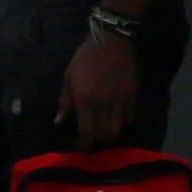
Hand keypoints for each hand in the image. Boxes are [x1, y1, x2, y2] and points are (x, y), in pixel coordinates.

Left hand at [60, 31, 139, 146]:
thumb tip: (59, 122)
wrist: (111, 41)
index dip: (85, 144)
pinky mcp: (133, 95)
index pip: (86, 131)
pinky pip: (130, 117)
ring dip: (112, 134)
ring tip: (106, 132)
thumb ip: (64, 102)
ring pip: (118, 129)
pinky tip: (118, 119)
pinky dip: (124, 122)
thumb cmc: (84, 59)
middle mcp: (103, 103)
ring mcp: (120, 100)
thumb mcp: (68, 77)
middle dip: (99, 141)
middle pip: (104, 134)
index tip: (84, 149)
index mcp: (85, 100)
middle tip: (95, 140)